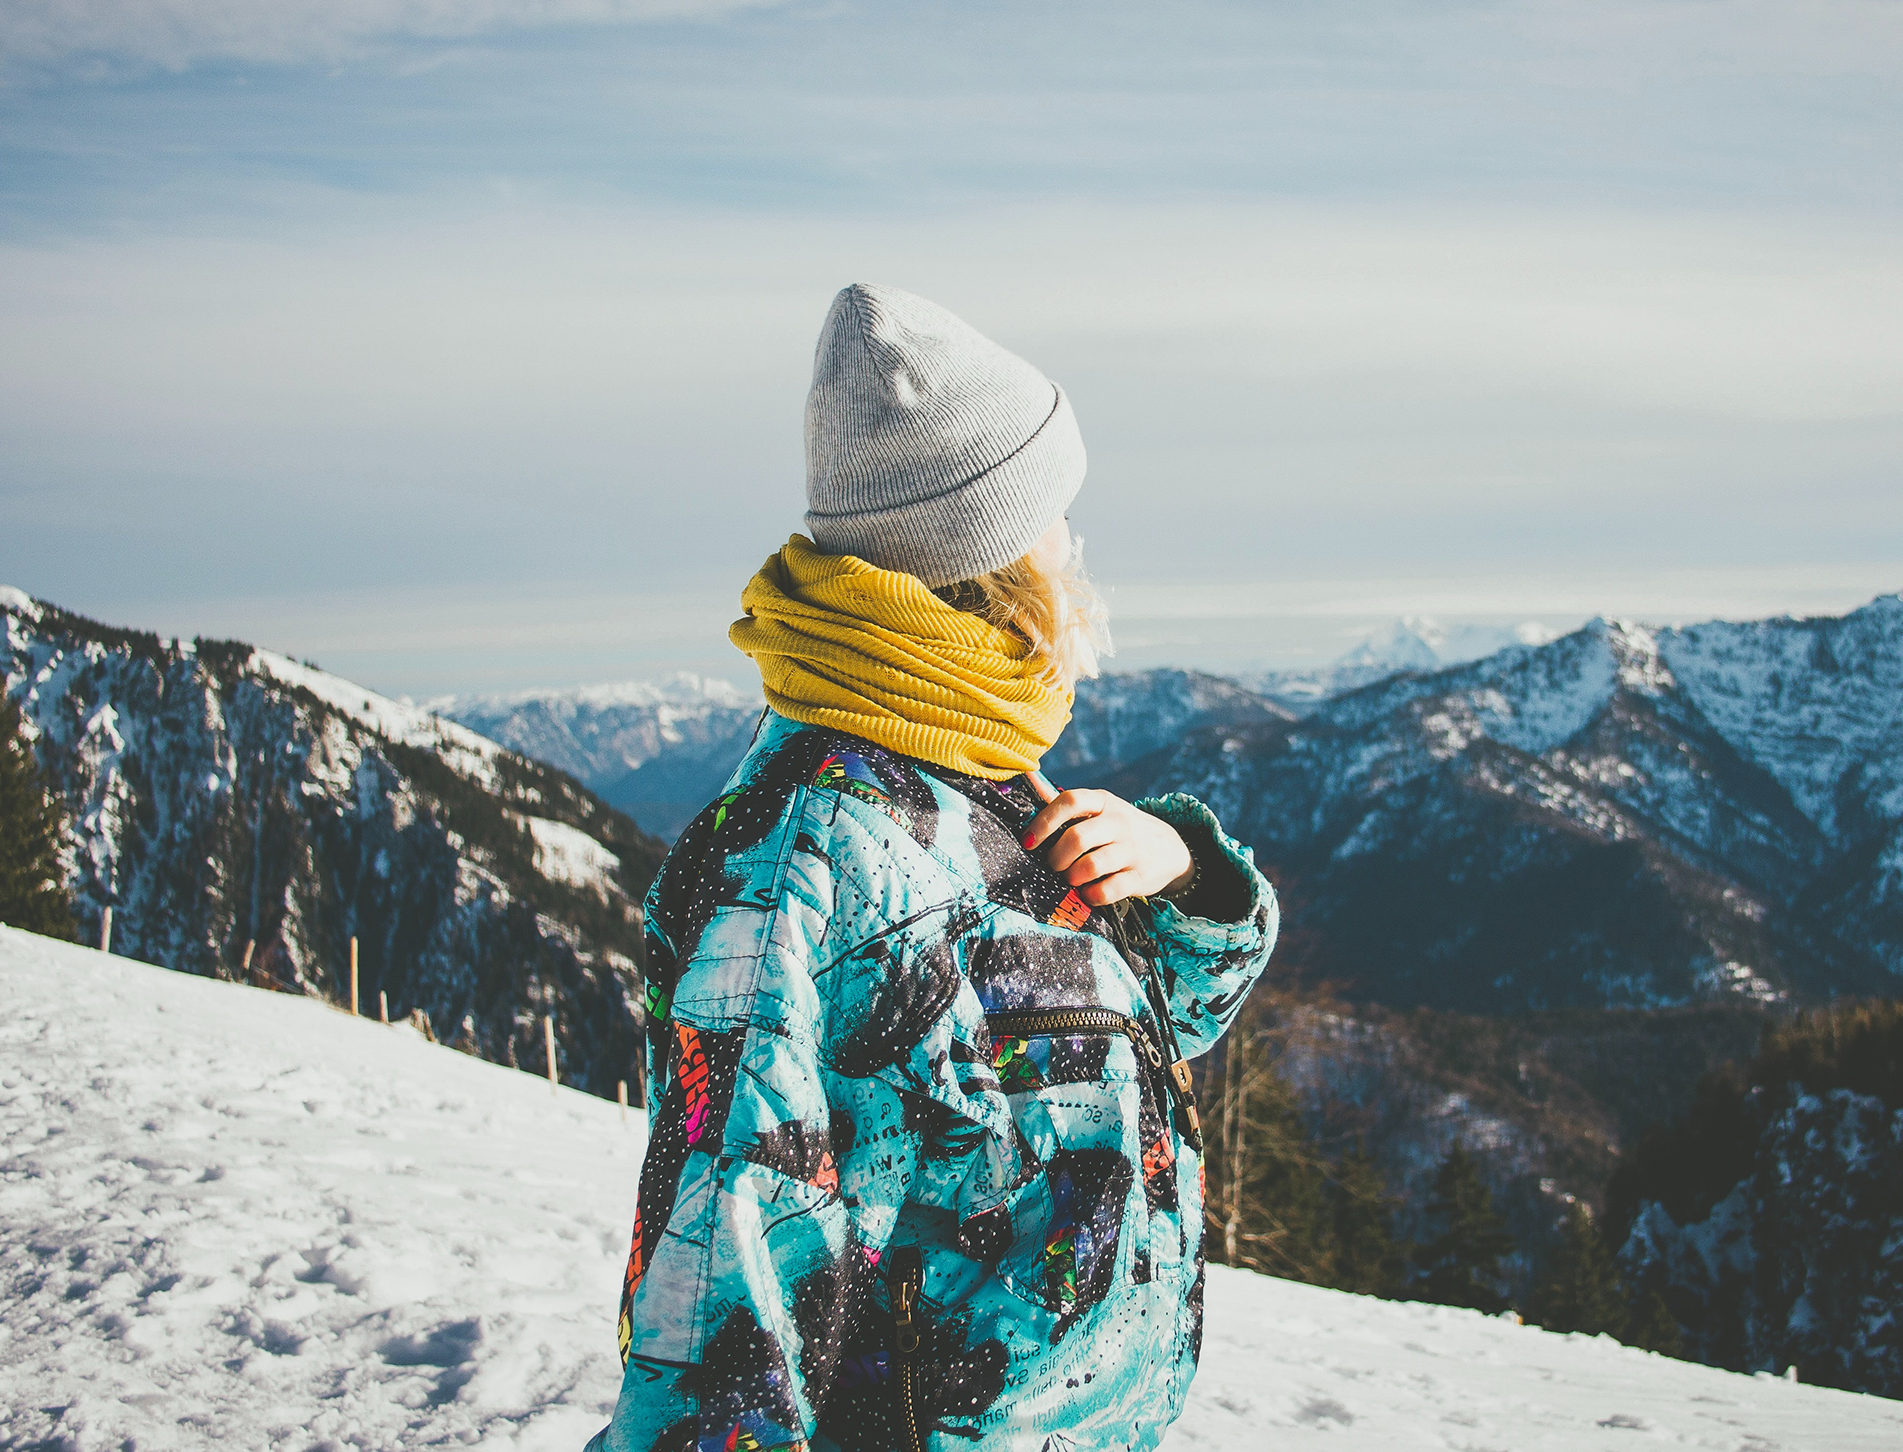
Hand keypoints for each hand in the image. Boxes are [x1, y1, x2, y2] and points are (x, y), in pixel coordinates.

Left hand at [1021, 779, 1193, 907]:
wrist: (1169, 848)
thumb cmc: (1119, 828)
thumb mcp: (1098, 809)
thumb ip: (1064, 802)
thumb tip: (1027, 776)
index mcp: (1103, 801)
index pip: (1070, 801)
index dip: (1044, 821)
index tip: (1028, 841)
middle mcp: (1119, 822)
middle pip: (1077, 838)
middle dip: (1056, 858)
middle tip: (1054, 865)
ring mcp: (1132, 850)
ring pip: (1091, 866)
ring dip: (1072, 877)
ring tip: (1071, 879)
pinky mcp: (1140, 877)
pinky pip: (1108, 890)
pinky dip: (1091, 896)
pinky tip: (1087, 893)